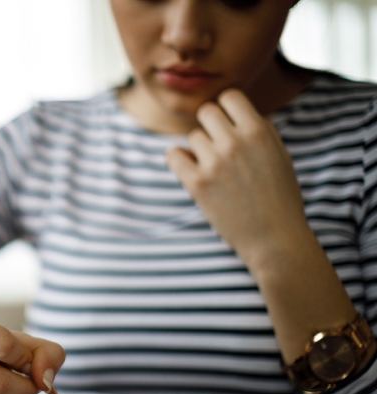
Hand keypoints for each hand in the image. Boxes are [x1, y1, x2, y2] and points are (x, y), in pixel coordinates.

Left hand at [165, 88, 311, 270]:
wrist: (274, 238)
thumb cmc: (279, 197)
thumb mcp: (279, 154)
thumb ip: (257, 128)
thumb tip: (230, 109)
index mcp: (259, 131)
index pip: (229, 96)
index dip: (227, 110)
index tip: (230, 126)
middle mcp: (235, 142)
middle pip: (206, 112)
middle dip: (211, 128)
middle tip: (220, 149)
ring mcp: (214, 162)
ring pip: (192, 137)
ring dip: (200, 151)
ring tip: (217, 172)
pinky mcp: (196, 183)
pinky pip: (172, 155)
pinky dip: (178, 160)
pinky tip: (191, 171)